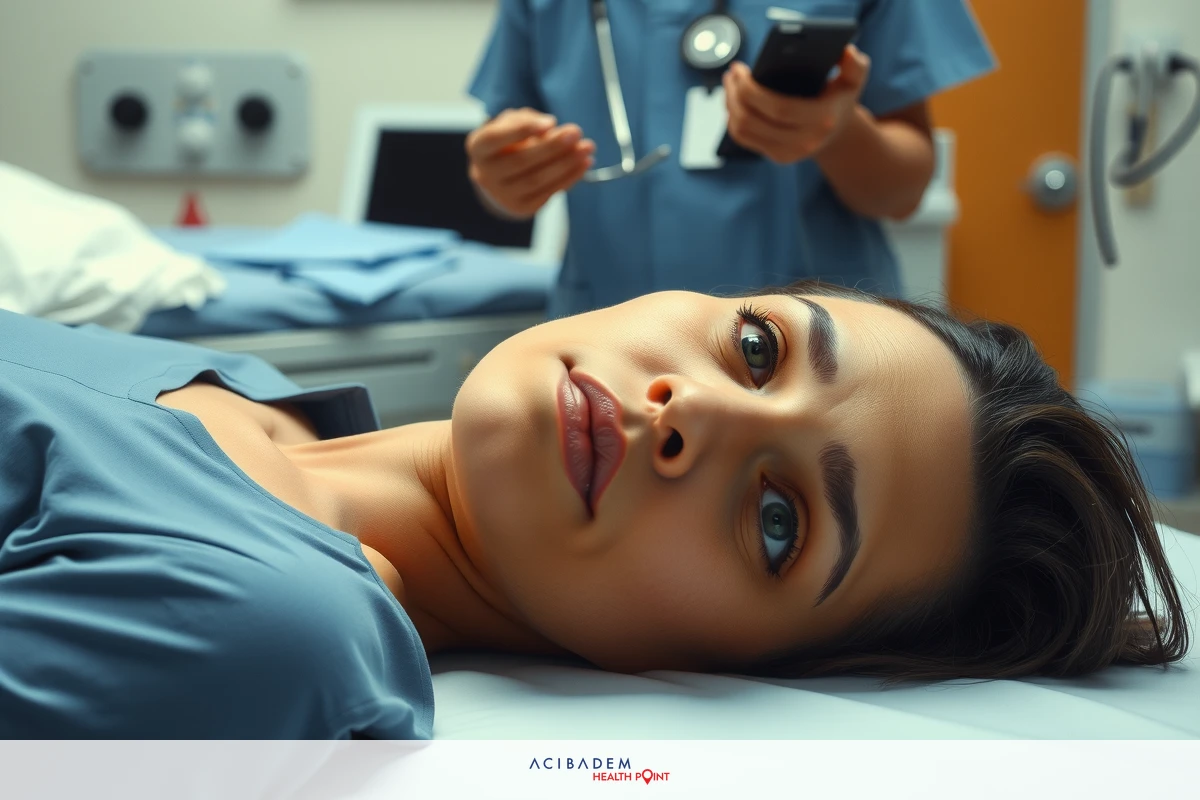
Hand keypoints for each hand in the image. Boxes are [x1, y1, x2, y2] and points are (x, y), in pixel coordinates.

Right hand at [465, 107, 595, 217]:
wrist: (503, 174)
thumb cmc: (509, 140)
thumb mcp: (513, 122)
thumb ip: (528, 121)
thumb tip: (550, 127)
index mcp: (478, 147)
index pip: (495, 138)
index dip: (522, 130)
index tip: (551, 121)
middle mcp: (485, 174)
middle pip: (521, 161)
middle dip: (552, 147)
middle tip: (576, 132)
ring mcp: (502, 195)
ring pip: (537, 180)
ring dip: (566, 164)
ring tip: (587, 148)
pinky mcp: (521, 207)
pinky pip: (548, 193)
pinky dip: (569, 178)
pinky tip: (584, 164)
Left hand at [722, 45, 870, 164]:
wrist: (838, 132)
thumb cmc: (839, 99)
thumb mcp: (854, 80)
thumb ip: (855, 64)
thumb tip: (844, 52)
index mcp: (821, 120)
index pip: (778, 108)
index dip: (752, 90)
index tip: (740, 70)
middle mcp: (804, 142)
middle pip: (753, 120)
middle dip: (734, 94)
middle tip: (731, 73)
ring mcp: (788, 153)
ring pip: (743, 131)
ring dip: (729, 105)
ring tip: (730, 84)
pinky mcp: (776, 157)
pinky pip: (744, 139)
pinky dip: (732, 120)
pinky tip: (732, 102)